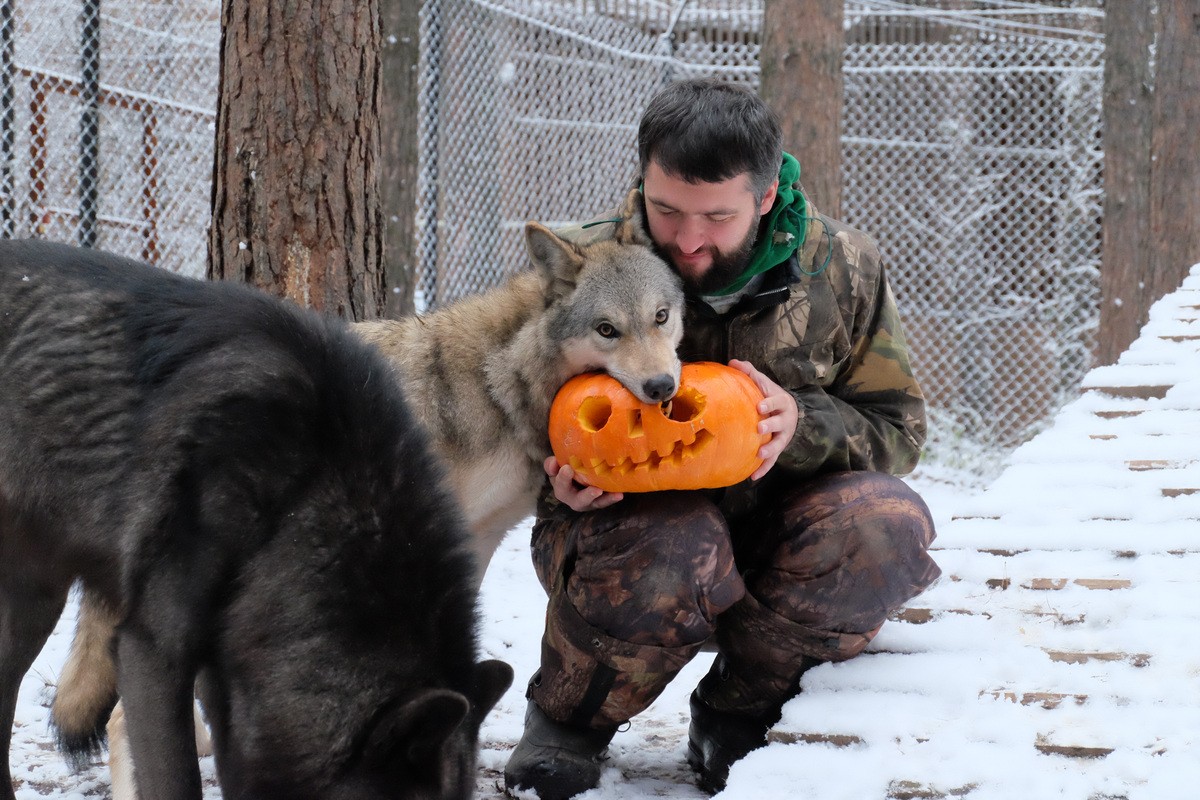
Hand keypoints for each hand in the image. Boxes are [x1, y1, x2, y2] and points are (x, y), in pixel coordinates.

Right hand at [544, 456, 623, 511]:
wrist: (575, 477)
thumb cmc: (565, 469)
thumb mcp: (556, 466)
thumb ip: (552, 464)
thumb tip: (554, 462)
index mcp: (561, 488)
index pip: (559, 484)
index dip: (562, 477)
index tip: (567, 468)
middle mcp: (574, 499)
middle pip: (578, 500)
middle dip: (586, 495)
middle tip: (596, 490)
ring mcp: (588, 502)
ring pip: (595, 503)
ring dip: (604, 499)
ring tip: (613, 494)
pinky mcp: (599, 501)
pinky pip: (605, 501)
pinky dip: (611, 498)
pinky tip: (619, 494)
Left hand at [729, 359, 797, 480]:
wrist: (790, 412)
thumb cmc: (769, 396)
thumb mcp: (763, 383)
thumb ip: (749, 372)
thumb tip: (732, 362)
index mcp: (781, 401)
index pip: (776, 401)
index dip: (769, 403)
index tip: (760, 406)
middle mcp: (785, 419)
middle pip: (780, 424)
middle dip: (771, 426)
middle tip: (760, 428)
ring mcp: (783, 436)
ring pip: (779, 444)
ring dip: (770, 449)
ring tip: (760, 454)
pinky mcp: (778, 449)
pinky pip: (773, 461)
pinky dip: (764, 469)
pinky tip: (752, 477)